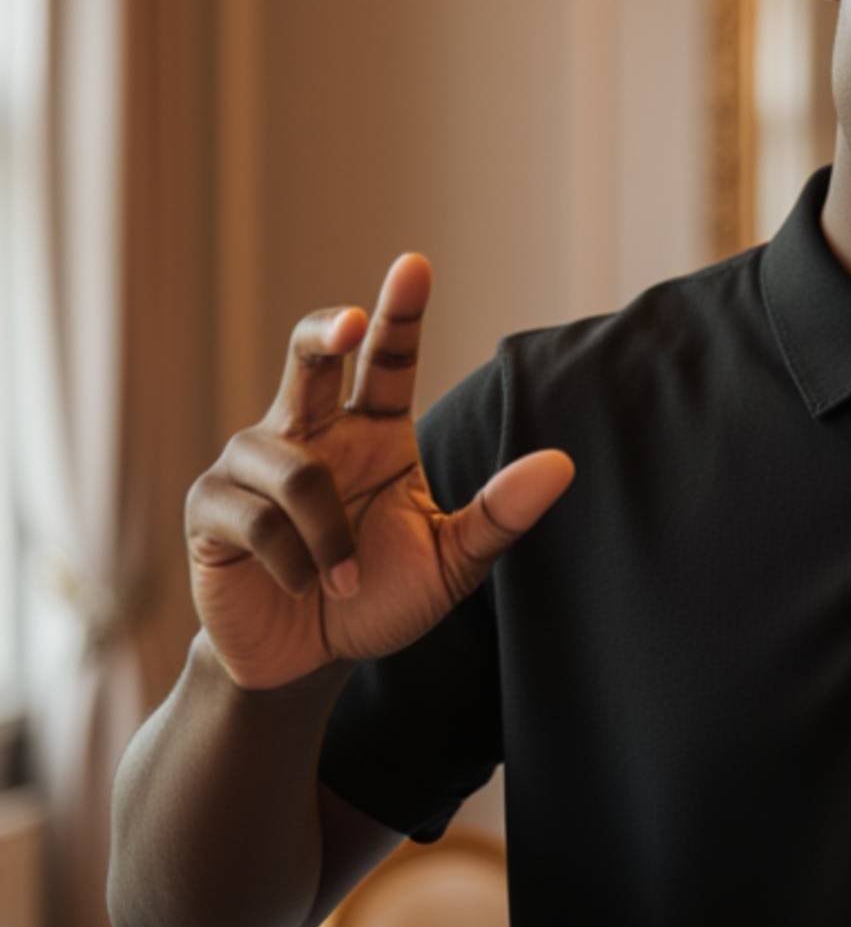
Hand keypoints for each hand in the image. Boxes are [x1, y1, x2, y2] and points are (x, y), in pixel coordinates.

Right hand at [184, 252, 573, 690]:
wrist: (309, 660)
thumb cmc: (378, 597)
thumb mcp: (450, 562)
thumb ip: (500, 515)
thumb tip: (562, 464)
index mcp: (375, 431)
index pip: (390, 361)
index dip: (400, 313)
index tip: (415, 266)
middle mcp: (312, 431)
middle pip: (312, 355)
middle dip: (326, 331)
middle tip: (350, 322)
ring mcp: (253, 463)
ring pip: (294, 468)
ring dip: (329, 536)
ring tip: (345, 582)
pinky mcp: (212, 506)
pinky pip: (257, 518)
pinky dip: (294, 563)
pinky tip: (302, 588)